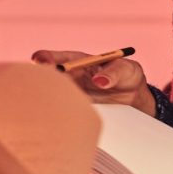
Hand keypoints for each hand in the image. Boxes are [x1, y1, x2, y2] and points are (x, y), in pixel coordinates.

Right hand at [31, 49, 155, 115]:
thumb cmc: (126, 75)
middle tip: (43, 83)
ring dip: (48, 97)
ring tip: (50, 99)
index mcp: (80, 61)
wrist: (131, 96)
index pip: (59, 58)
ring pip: (52, 95)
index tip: (41, 60)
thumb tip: (100, 81)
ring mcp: (70, 93)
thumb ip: (114, 74)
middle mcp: (70, 77)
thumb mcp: (125, 70)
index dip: (47, 58)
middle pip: (49, 77)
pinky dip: (58, 112)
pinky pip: (63, 110)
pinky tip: (58, 115)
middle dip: (43, 79)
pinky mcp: (74, 108)